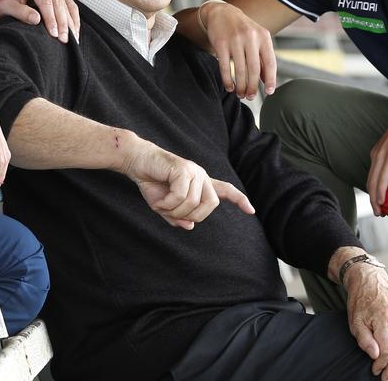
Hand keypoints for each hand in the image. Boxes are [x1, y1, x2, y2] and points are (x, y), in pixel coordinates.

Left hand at [0, 0, 79, 42]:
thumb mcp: (4, 6)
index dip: (51, 19)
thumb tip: (36, 19)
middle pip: (58, 3)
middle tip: (64, 40)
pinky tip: (74, 32)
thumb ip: (20, 12)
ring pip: (66, 5)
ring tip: (72, 40)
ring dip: (70, 23)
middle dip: (62, 23)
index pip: (46, 1)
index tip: (53, 34)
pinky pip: (69, 5)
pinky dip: (72, 19)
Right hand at [119, 141, 254, 228]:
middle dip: (193, 216)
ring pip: (193, 203)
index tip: (251, 211)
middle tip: (173, 215)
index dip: (239, 200)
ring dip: (174, 211)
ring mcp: (193, 171)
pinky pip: (180, 196)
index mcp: (199, 183)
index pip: (225, 190)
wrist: (136, 161)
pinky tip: (159, 201)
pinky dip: (168, 204)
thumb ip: (177, 217)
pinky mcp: (183, 169)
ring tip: (161, 205)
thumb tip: (190, 226)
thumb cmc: (151, 182)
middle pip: (211, 204)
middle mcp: (201, 176)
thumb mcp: (164, 206)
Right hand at [200, 0, 276, 99]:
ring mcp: (235, 40)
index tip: (269, 92)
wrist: (222, 13)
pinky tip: (229, 87)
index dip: (270, 79)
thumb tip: (267, 81)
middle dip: (252, 86)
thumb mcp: (257, 38)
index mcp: (263, 37)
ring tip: (240, 94)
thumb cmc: (243, 29)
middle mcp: (250, 37)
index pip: (270, 62)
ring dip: (240, 86)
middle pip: (254, 69)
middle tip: (250, 97)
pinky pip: (225, 67)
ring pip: (240, 70)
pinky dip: (228, 80)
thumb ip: (263, 57)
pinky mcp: (221, 44)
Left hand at [367, 101, 387, 215]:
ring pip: (373, 182)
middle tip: (379, 211)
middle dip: (373, 198)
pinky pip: (382, 178)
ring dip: (375, 199)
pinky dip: (380, 192)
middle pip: (371, 180)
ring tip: (380, 212)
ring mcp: (382, 155)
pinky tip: (380, 202)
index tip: (380, 200)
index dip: (375, 187)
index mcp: (381, 151)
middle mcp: (378, 154)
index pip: (375, 173)